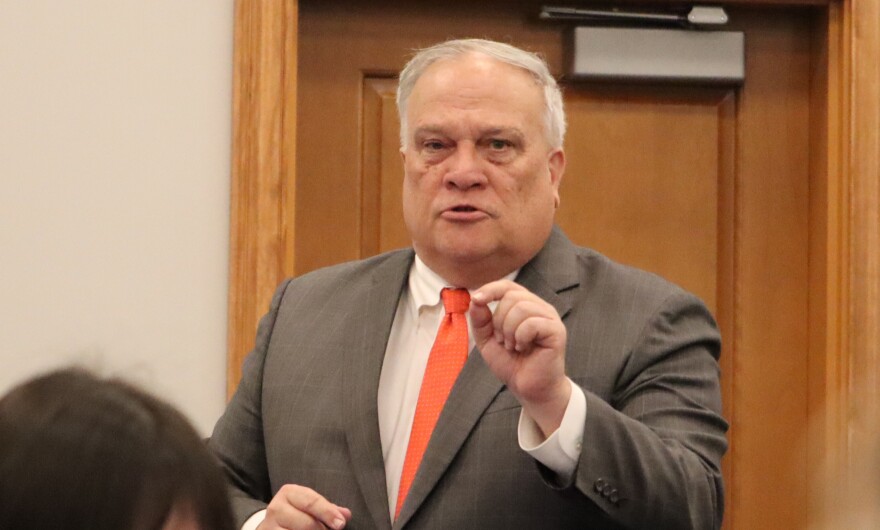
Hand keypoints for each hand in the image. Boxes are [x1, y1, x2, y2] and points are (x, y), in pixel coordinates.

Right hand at [258, 484, 351, 529]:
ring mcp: (269, 526)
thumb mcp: (310, 506)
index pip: (312, 502)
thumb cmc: (295, 513)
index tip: (341, 523)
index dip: (328, 513)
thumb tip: (346, 514)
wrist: (271, 525)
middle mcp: (276, 507)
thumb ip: (328, 509)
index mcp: (289, 493)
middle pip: (307, 523)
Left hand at [470, 280, 570, 437]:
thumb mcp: (487, 340)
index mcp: (525, 305)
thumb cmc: (512, 363)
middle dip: (499, 320)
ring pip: (521, 308)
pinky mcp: (556, 331)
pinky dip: (521, 337)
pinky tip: (524, 348)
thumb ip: (480, 320)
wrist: (528, 388)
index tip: (477, 300)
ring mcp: (550, 318)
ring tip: (514, 346)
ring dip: (509, 331)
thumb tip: (476, 299)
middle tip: (504, 341)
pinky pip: (531, 323)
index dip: (491, 289)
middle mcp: (539, 307)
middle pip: (511, 296)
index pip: (507, 286)